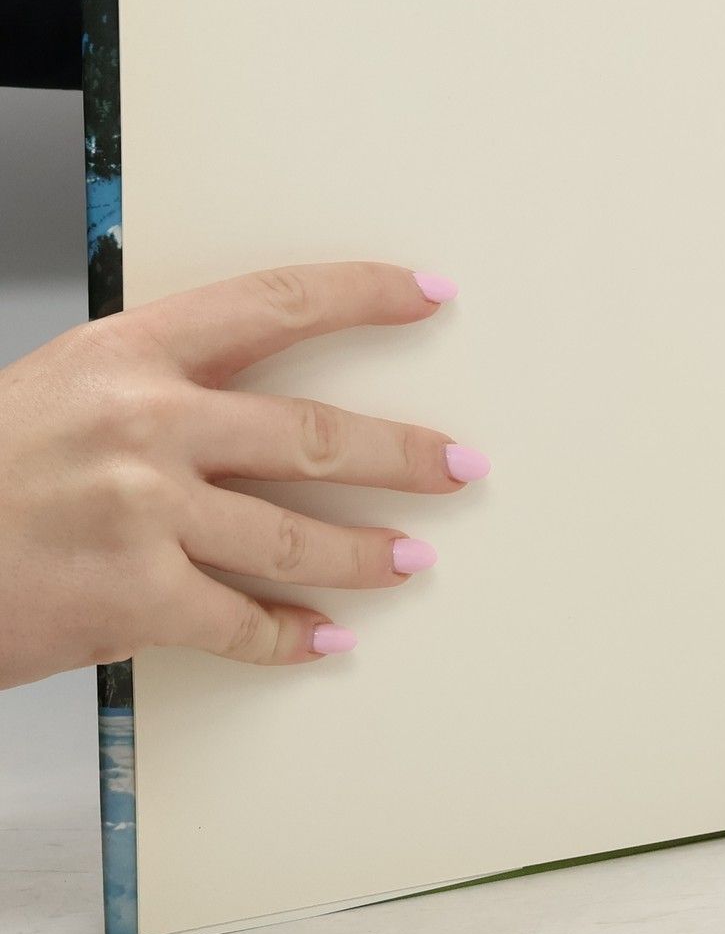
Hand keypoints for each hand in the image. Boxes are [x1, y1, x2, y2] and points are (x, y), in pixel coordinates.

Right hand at [0, 263, 487, 689]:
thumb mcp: (56, 392)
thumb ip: (153, 395)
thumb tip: (244, 418)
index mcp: (126, 353)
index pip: (276, 304)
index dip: (363, 295)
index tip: (427, 295)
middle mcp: (145, 422)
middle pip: (315, 431)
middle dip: (405, 454)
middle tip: (460, 466)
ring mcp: (143, 511)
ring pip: (298, 536)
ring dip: (368, 553)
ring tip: (410, 559)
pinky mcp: (132, 597)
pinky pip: (241, 622)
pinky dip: (289, 636)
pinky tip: (322, 638)